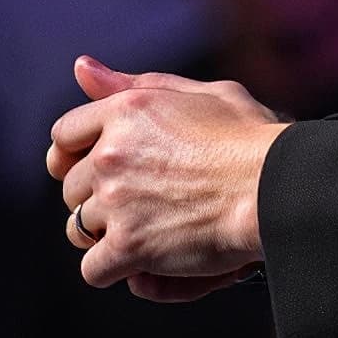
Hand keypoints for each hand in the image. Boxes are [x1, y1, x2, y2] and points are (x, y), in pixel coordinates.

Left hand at [47, 55, 288, 292]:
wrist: (272, 186)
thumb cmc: (247, 135)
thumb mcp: (198, 93)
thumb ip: (137, 83)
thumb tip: (80, 68)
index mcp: (126, 110)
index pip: (64, 134)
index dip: (74, 154)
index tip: (89, 168)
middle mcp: (111, 153)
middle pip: (71, 187)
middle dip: (95, 197)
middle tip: (132, 203)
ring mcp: (116, 200)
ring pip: (77, 228)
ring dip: (103, 233)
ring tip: (140, 230)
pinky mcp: (128, 245)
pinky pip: (93, 269)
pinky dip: (113, 270)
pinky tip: (139, 263)